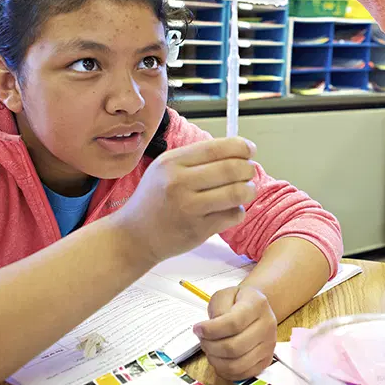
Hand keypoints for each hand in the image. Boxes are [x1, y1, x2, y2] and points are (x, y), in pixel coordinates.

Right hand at [112, 137, 258, 265]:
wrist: (134, 236)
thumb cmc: (154, 199)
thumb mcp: (164, 169)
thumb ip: (196, 158)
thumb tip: (237, 149)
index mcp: (172, 162)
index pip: (216, 148)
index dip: (241, 147)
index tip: (250, 150)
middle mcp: (178, 183)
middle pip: (231, 169)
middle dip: (248, 169)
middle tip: (250, 171)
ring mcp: (188, 208)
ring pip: (236, 193)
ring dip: (249, 190)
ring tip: (246, 190)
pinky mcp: (197, 230)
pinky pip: (232, 216)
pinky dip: (238, 211)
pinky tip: (231, 210)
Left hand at [194, 287, 277, 380]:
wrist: (257, 308)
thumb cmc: (238, 301)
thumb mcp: (225, 295)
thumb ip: (218, 308)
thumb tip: (211, 330)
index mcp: (257, 304)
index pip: (234, 323)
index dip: (211, 330)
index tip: (197, 329)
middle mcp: (267, 325)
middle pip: (234, 347)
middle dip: (210, 346)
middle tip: (202, 340)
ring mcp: (269, 345)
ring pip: (237, 364)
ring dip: (215, 360)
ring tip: (209, 349)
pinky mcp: (266, 360)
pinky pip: (242, 374)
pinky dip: (224, 371)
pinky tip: (218, 359)